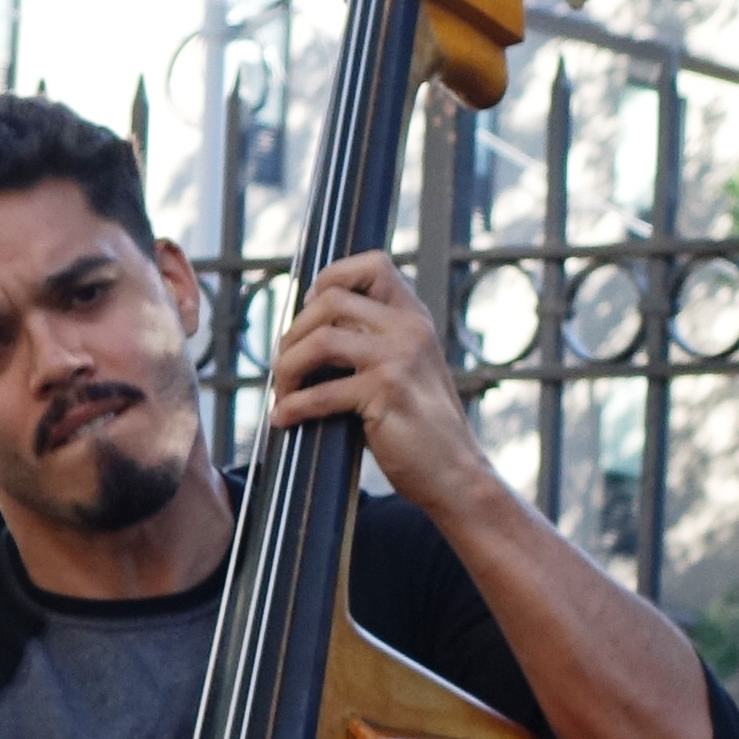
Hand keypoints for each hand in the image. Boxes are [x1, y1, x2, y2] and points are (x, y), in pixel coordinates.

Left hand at [266, 253, 487, 512]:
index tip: (311, 312)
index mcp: (415, 319)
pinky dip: (294, 407)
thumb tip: (306, 332)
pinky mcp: (387, 394)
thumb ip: (372, 343)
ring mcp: (399, 359)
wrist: (457, 474)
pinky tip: (285, 419)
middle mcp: (410, 330)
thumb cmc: (423, 429)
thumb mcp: (407, 370)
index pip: (373, 264)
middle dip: (294, 333)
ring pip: (320, 341)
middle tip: (285, 366)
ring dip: (287, 368)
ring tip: (282, 392)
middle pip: (330, 300)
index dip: (330, 279)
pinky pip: (321, 393)